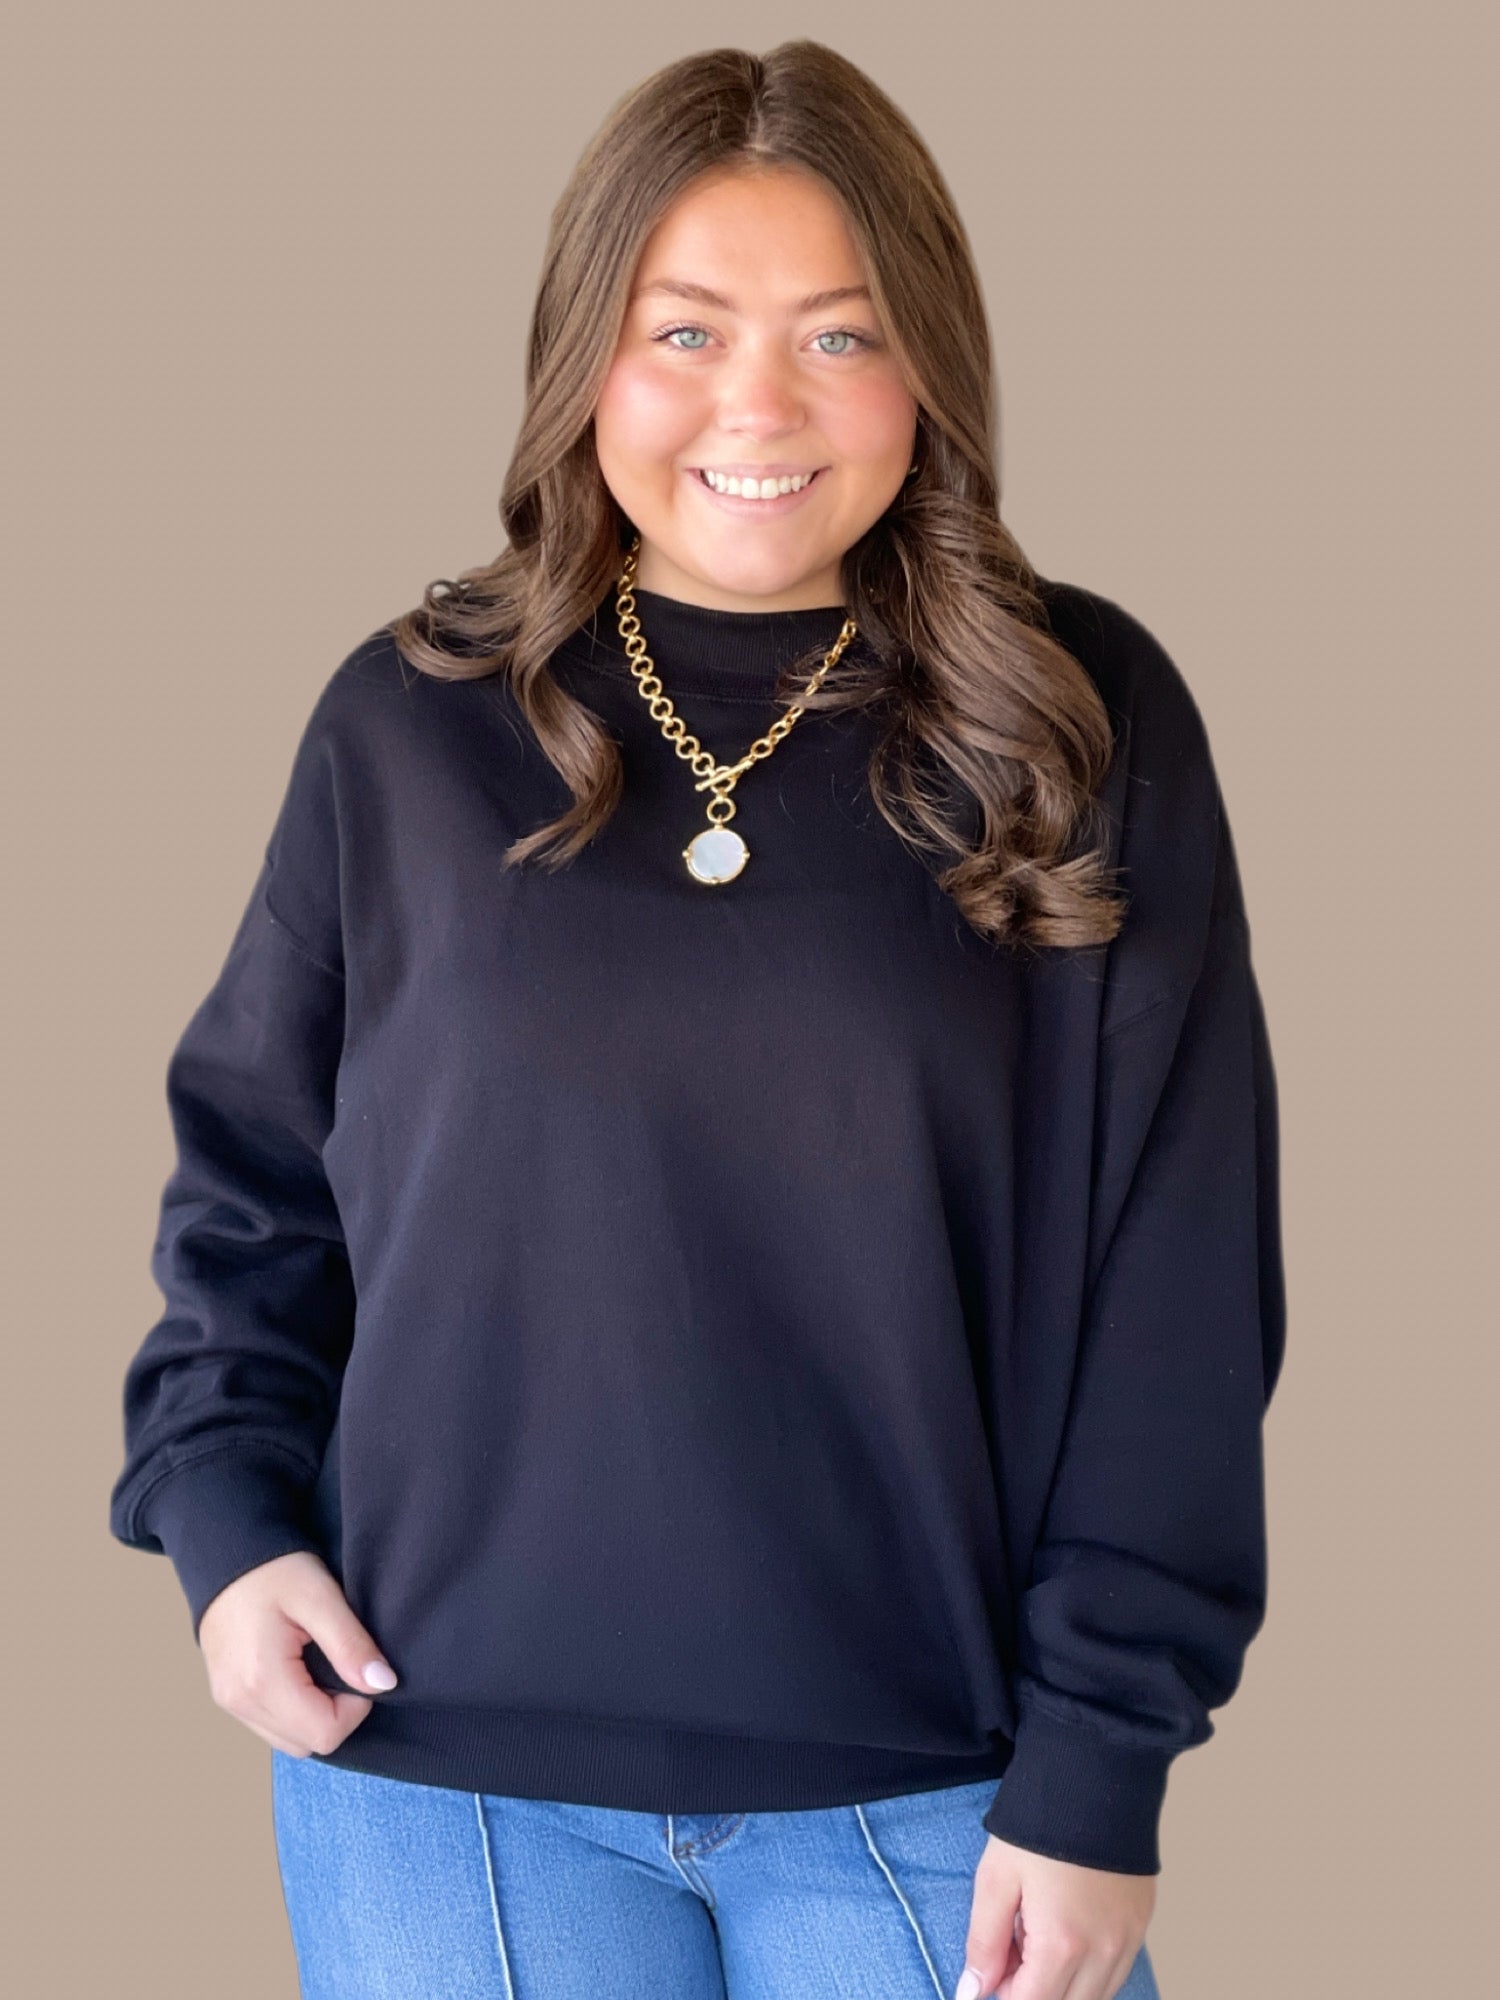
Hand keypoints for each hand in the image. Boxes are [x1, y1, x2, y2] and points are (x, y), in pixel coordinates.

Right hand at [197, 1550, 398, 1757]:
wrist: (225, 1552)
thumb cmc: (273, 1570)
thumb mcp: (320, 1597)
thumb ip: (351, 1644)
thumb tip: (383, 1684)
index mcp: (262, 1681)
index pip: (325, 1733)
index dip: (355, 1707)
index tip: (355, 1664)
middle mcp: (239, 1702)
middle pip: (307, 1744)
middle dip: (336, 1713)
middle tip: (339, 1663)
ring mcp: (230, 1703)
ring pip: (289, 1740)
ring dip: (315, 1715)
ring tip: (320, 1664)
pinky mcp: (228, 1697)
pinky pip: (271, 1725)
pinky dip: (295, 1711)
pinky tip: (301, 1672)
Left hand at [955, 1836, 1155, 1999]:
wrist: (1095, 1773)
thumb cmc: (1039, 1822)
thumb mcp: (996, 1877)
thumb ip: (985, 1942)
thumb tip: (973, 1991)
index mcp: (1063, 1944)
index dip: (1004, 1993)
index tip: (993, 1965)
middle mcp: (1103, 1953)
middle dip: (1033, 1990)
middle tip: (1014, 1946)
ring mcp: (1129, 1941)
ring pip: (1094, 1996)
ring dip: (1063, 1983)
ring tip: (1039, 1932)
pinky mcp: (1142, 1925)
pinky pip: (1115, 1973)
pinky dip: (1089, 1970)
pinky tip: (1069, 1930)